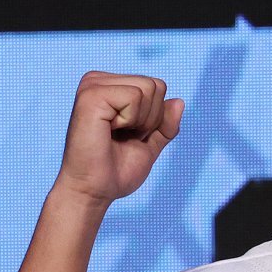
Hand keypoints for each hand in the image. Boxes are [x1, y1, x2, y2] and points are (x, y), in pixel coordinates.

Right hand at [54, 71, 184, 204]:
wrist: (94, 191)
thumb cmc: (115, 170)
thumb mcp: (150, 144)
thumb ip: (165, 124)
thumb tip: (179, 101)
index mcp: (109, 87)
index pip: (157, 86)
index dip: (155, 118)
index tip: (130, 135)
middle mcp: (98, 80)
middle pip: (156, 84)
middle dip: (151, 118)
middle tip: (123, 137)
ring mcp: (92, 85)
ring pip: (148, 88)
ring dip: (141, 120)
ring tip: (116, 135)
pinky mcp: (91, 96)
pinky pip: (135, 96)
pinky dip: (131, 120)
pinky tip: (109, 131)